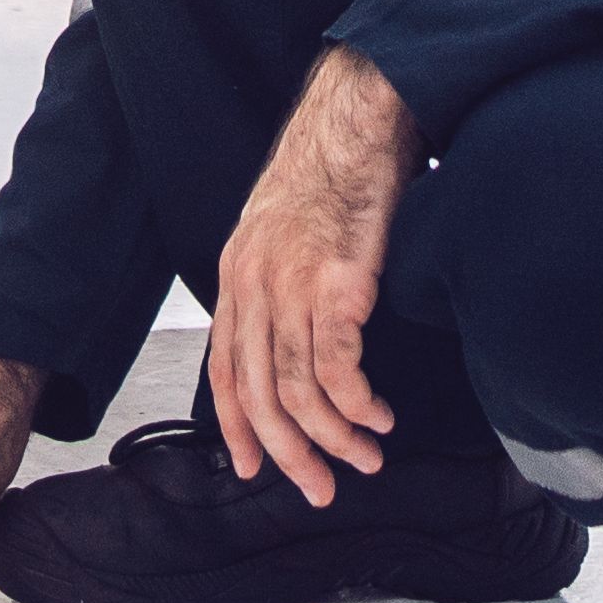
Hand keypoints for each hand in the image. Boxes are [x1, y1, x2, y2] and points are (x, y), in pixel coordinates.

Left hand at [207, 47, 411, 505]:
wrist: (361, 114)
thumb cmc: (335, 168)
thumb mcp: (283, 227)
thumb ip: (278, 279)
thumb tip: (294, 334)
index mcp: (237, 273)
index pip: (224, 370)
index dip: (238, 426)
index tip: (252, 467)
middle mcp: (254, 285)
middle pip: (259, 395)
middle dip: (289, 453)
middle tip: (320, 488)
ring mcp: (293, 285)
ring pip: (299, 392)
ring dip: (335, 438)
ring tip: (367, 455)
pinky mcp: (339, 284)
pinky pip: (339, 369)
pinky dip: (358, 405)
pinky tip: (379, 416)